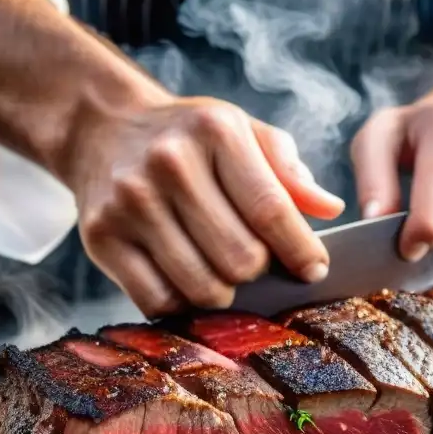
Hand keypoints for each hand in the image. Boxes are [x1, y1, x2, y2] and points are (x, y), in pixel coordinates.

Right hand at [66, 93, 344, 315]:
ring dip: (224, 293)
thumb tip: (330, 209)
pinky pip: (159, 301)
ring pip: (202, 288)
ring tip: (222, 273)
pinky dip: (183, 305)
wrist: (103, 128)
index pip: (270, 209)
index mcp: (215, 131)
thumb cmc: (189, 138)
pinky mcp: (102, 238)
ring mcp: (130, 202)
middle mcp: (169, 163)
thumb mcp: (242, 133)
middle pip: (240, 258)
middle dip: (259, 272)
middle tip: (254, 263)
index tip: (315, 270)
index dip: (301, 250)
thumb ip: (288, 171)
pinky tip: (188, 282)